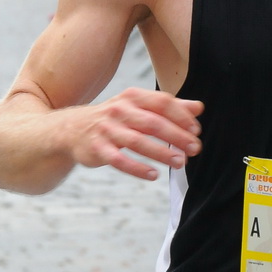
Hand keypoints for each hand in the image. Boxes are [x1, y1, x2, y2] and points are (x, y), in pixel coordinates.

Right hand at [69, 87, 201, 181]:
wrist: (72, 129)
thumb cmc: (114, 118)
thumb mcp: (139, 106)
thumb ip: (169, 107)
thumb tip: (198, 108)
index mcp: (133, 97)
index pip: (162, 102)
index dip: (181, 116)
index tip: (196, 130)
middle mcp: (119, 110)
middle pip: (153, 122)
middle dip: (176, 136)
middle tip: (194, 149)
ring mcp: (107, 130)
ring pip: (138, 142)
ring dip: (161, 153)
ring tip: (180, 162)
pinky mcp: (98, 149)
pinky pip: (119, 160)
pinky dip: (137, 168)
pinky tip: (153, 175)